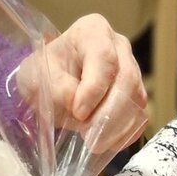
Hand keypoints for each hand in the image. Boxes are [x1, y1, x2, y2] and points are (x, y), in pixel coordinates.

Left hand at [29, 13, 147, 152]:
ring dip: (117, 126)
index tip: (78, 112)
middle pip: (127, 79)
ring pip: (137, 99)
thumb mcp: (35, 76)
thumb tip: (77, 106)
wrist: (49, 86)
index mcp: (93, 31)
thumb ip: (55, 88)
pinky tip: (107, 143)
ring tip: (95, 144)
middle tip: (90, 138)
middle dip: (109, 112)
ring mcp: (132, 71)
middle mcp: (119, 47)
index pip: (103, 57)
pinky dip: (125, 133)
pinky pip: (140, 116)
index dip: (94, 88)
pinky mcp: (136, 96)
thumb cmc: (42, 74)